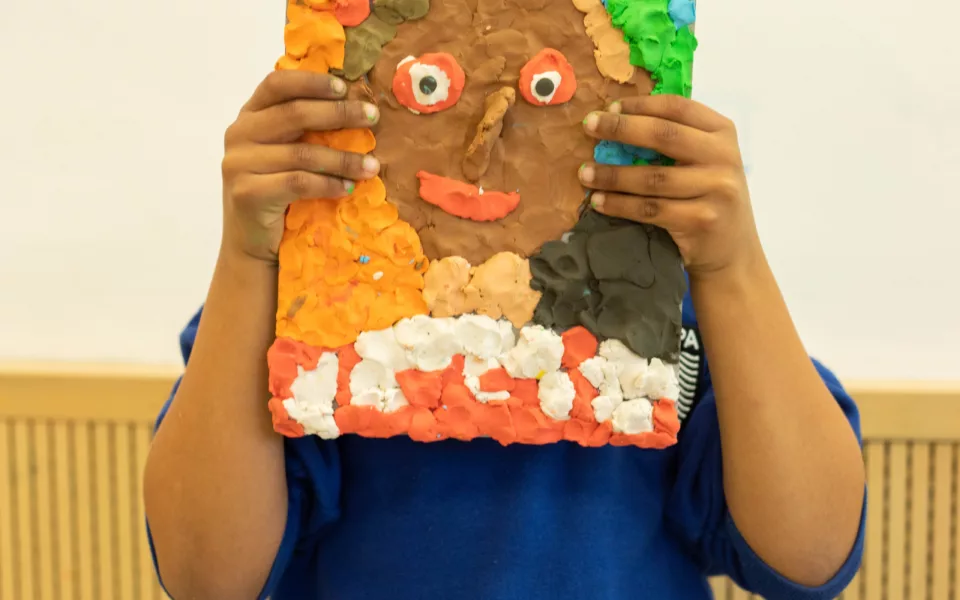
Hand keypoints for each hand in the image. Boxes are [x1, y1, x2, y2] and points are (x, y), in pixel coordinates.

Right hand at [220, 70, 380, 262]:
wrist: (252, 243)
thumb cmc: (278, 193)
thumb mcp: (286, 153)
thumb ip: (303, 129)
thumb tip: (357, 107)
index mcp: (249, 116)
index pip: (277, 83)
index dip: (312, 81)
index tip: (346, 87)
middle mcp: (239, 134)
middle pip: (295, 113)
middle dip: (340, 113)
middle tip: (373, 118)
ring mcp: (239, 164)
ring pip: (302, 152)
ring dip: (343, 159)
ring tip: (372, 166)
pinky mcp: (248, 193)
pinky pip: (298, 182)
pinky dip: (328, 184)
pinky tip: (349, 188)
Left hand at [579, 96, 762, 280]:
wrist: (733, 251)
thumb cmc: (709, 199)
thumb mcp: (705, 161)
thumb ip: (676, 140)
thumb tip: (618, 121)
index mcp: (723, 133)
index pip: (677, 108)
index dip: (640, 105)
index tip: (609, 107)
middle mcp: (724, 156)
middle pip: (663, 135)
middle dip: (620, 128)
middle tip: (589, 126)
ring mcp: (715, 189)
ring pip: (652, 177)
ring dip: (612, 175)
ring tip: (584, 173)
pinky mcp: (700, 220)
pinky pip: (649, 209)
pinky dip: (619, 204)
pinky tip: (598, 201)